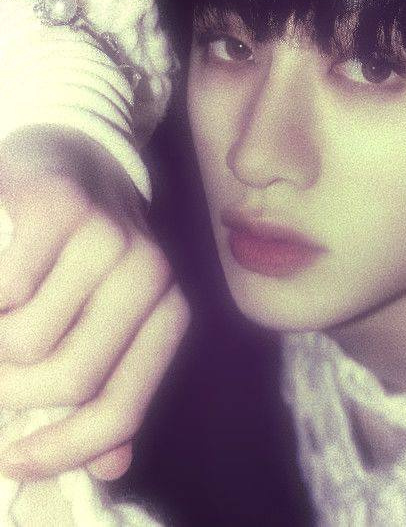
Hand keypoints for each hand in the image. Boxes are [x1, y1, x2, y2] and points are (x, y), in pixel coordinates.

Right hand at [0, 129, 189, 480]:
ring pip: (26, 340)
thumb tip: (111, 465)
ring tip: (2, 317)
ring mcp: (108, 236)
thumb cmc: (88, 255)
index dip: (66, 449)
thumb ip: (113, 384)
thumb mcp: (111, 318)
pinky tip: (1, 279)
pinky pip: (5, 290)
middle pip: (68, 379)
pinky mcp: (59, 205)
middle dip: (10, 395)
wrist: (77, 163)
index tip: (16, 461)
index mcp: (168, 312)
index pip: (122, 405)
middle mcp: (151, 275)